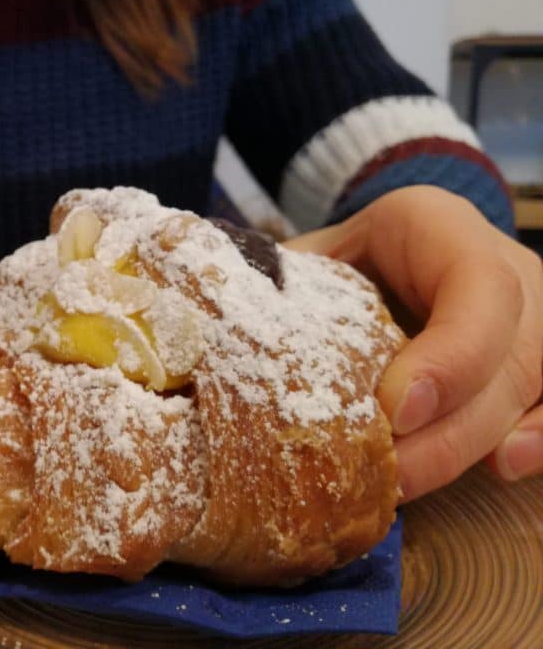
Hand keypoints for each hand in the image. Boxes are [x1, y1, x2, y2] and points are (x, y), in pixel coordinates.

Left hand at [286, 186, 541, 501]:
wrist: (410, 243)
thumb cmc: (356, 254)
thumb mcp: (323, 250)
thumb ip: (286, 279)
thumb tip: (206, 321)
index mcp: (444, 228)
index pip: (479, 288)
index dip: (450, 356)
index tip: (394, 409)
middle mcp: (512, 268)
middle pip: (511, 357)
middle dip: (449, 429)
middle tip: (388, 477)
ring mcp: (540, 317)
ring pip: (536, 387)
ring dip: (476, 445)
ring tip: (412, 487)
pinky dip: (537, 440)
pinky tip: (503, 469)